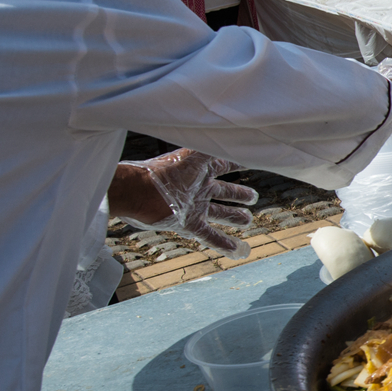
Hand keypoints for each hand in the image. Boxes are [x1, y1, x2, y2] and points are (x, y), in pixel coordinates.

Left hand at [111, 150, 256, 257]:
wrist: (138, 191)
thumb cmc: (166, 171)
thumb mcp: (197, 155)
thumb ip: (219, 149)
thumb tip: (242, 140)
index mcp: (201, 170)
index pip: (225, 165)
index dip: (240, 163)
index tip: (253, 162)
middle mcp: (199, 188)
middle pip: (224, 192)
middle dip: (239, 195)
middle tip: (253, 197)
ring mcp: (193, 207)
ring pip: (219, 214)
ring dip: (234, 217)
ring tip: (247, 221)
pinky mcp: (187, 223)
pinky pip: (209, 235)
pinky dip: (224, 243)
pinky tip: (238, 250)